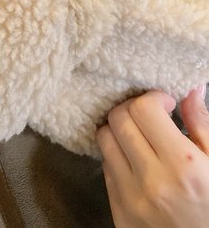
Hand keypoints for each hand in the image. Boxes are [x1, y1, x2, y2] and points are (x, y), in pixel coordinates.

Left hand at [96, 88, 208, 227]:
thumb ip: (202, 124)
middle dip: (132, 109)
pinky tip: (136, 162)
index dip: (153, 98)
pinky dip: (117, 157)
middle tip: (150, 116)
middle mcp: (151, 181)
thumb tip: (190, 90)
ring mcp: (130, 199)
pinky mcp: (118, 213)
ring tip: (140, 136)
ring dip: (119, 131)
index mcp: (182, 165)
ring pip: (104, 140)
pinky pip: (105, 169)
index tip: (165, 104)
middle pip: (117, 120)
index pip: (142, 109)